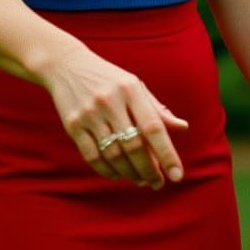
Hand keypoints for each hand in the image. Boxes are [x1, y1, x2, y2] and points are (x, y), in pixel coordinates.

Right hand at [41, 44, 188, 188]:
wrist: (67, 65)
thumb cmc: (109, 79)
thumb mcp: (135, 86)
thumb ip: (157, 109)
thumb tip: (183, 128)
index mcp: (131, 90)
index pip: (153, 127)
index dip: (167, 154)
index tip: (177, 175)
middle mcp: (111, 101)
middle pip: (134, 146)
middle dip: (149, 170)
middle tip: (157, 184)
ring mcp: (90, 114)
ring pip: (113, 154)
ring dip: (130, 173)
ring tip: (141, 180)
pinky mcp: (73, 125)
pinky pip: (92, 156)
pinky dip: (107, 170)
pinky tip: (118, 174)